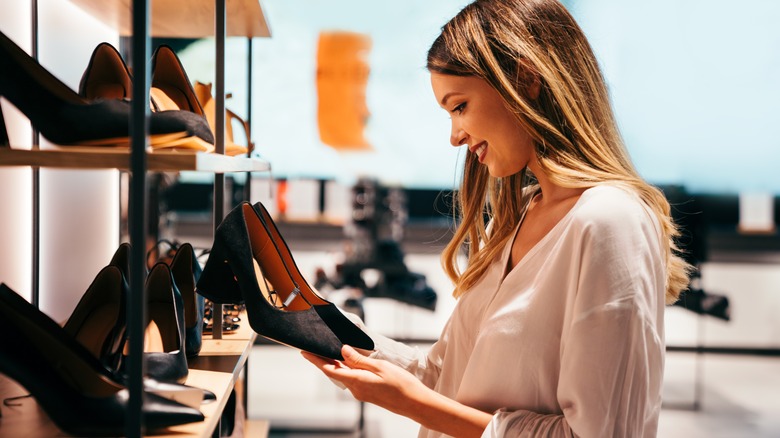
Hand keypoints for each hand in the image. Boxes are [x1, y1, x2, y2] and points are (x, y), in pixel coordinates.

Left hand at [301, 345, 430, 417]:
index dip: (316, 360)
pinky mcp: (367, 393)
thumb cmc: (401, 384)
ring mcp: (361, 393)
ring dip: (335, 364)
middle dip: (323, 360)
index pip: (330, 369)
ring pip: (343, 376)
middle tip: (314, 348)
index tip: (305, 352)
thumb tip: (343, 350)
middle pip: (334, 372)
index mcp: (356, 381)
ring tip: (328, 352)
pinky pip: (352, 379)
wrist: (414, 403)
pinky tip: (347, 362)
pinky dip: (346, 370)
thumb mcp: (380, 366)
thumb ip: (359, 359)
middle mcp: (355, 389)